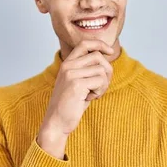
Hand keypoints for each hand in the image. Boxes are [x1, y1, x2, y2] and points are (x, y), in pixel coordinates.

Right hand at [37, 40, 113, 157]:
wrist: (56, 122)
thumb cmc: (70, 105)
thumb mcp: (78, 83)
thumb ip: (87, 70)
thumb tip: (106, 58)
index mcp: (67, 64)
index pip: (85, 43)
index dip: (100, 44)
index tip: (110, 51)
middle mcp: (68, 66)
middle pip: (98, 57)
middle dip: (107, 71)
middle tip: (101, 87)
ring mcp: (71, 74)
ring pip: (102, 70)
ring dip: (103, 85)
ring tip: (92, 94)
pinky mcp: (76, 84)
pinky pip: (101, 81)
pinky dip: (100, 91)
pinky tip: (90, 98)